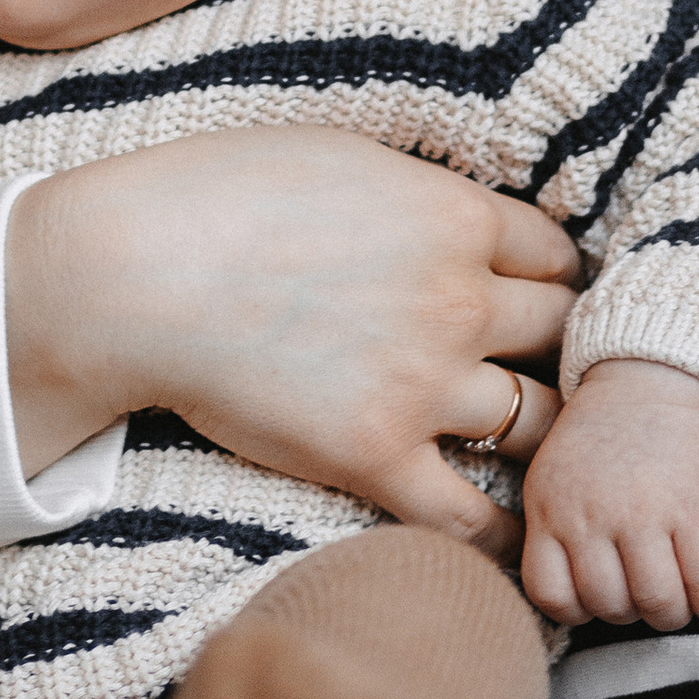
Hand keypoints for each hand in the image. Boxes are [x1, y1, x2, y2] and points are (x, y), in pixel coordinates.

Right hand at [6, 131, 576, 566]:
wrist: (139, 273)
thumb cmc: (220, 196)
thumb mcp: (345, 157)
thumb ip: (418, 192)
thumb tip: (454, 213)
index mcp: (455, 217)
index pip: (554, 254)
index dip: (550, 276)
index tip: (537, 295)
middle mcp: (459, 300)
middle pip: (559, 333)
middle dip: (557, 347)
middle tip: (547, 369)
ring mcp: (423, 384)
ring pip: (536, 421)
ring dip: (541, 431)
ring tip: (541, 447)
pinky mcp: (375, 457)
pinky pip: (472, 515)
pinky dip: (502, 533)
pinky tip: (516, 541)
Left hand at [519, 361, 698, 635]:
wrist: (652, 382)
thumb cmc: (599, 440)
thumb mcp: (551, 479)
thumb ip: (551, 533)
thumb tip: (570, 606)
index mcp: (550, 509)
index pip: (551, 595)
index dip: (576, 612)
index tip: (594, 603)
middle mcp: (592, 516)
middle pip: (608, 605)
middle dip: (628, 614)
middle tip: (641, 597)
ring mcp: (644, 514)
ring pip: (656, 603)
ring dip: (670, 615)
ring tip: (677, 604)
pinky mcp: (694, 510)